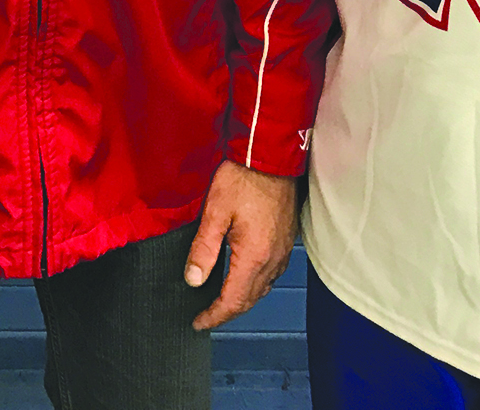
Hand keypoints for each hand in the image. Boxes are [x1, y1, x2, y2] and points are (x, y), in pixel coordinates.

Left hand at [184, 160, 296, 329]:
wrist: (270, 156)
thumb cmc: (243, 178)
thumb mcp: (214, 212)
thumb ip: (204, 249)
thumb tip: (193, 279)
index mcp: (254, 256)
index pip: (234, 300)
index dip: (215, 315)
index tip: (199, 322)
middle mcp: (273, 259)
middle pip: (250, 299)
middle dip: (227, 311)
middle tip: (206, 316)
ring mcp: (283, 249)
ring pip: (263, 288)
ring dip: (242, 299)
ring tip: (221, 301)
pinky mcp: (286, 239)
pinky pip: (272, 273)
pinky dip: (255, 284)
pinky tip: (244, 277)